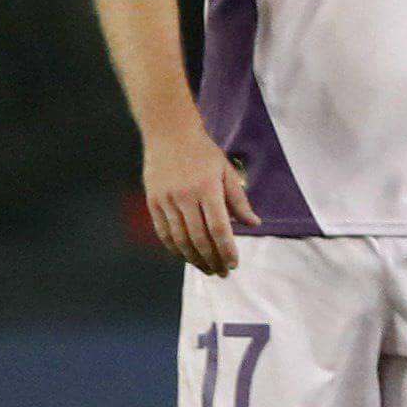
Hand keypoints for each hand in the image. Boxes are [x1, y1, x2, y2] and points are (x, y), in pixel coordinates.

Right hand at [145, 120, 256, 274]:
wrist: (169, 133)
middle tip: (222, 272)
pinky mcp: (153, 201)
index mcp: (207, 188)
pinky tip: (186, 256)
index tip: (233, 264)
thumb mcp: (226, 171)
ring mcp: (166, 200)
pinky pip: (163, 232)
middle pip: (199, 238)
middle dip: (212, 260)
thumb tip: (254, 223)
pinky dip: (174, 248)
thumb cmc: (202, 152)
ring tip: (207, 269)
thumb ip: (239, 200)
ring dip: (194, 259)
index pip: (219, 228)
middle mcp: (185, 196)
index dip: (226, 249)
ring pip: (180, 239)